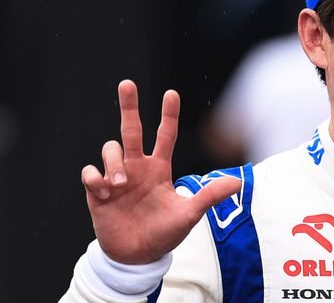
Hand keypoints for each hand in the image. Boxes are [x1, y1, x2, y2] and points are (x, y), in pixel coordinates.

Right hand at [81, 80, 240, 263]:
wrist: (138, 256)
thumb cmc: (165, 232)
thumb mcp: (190, 214)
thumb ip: (209, 196)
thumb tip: (238, 181)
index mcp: (160, 169)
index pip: (165, 136)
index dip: (168, 115)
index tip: (171, 93)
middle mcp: (138, 167)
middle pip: (132, 129)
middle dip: (129, 106)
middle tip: (128, 83)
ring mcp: (117, 178)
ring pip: (111, 149)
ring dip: (115, 161)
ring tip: (122, 184)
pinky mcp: (97, 192)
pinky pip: (90, 172)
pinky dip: (96, 177)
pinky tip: (105, 191)